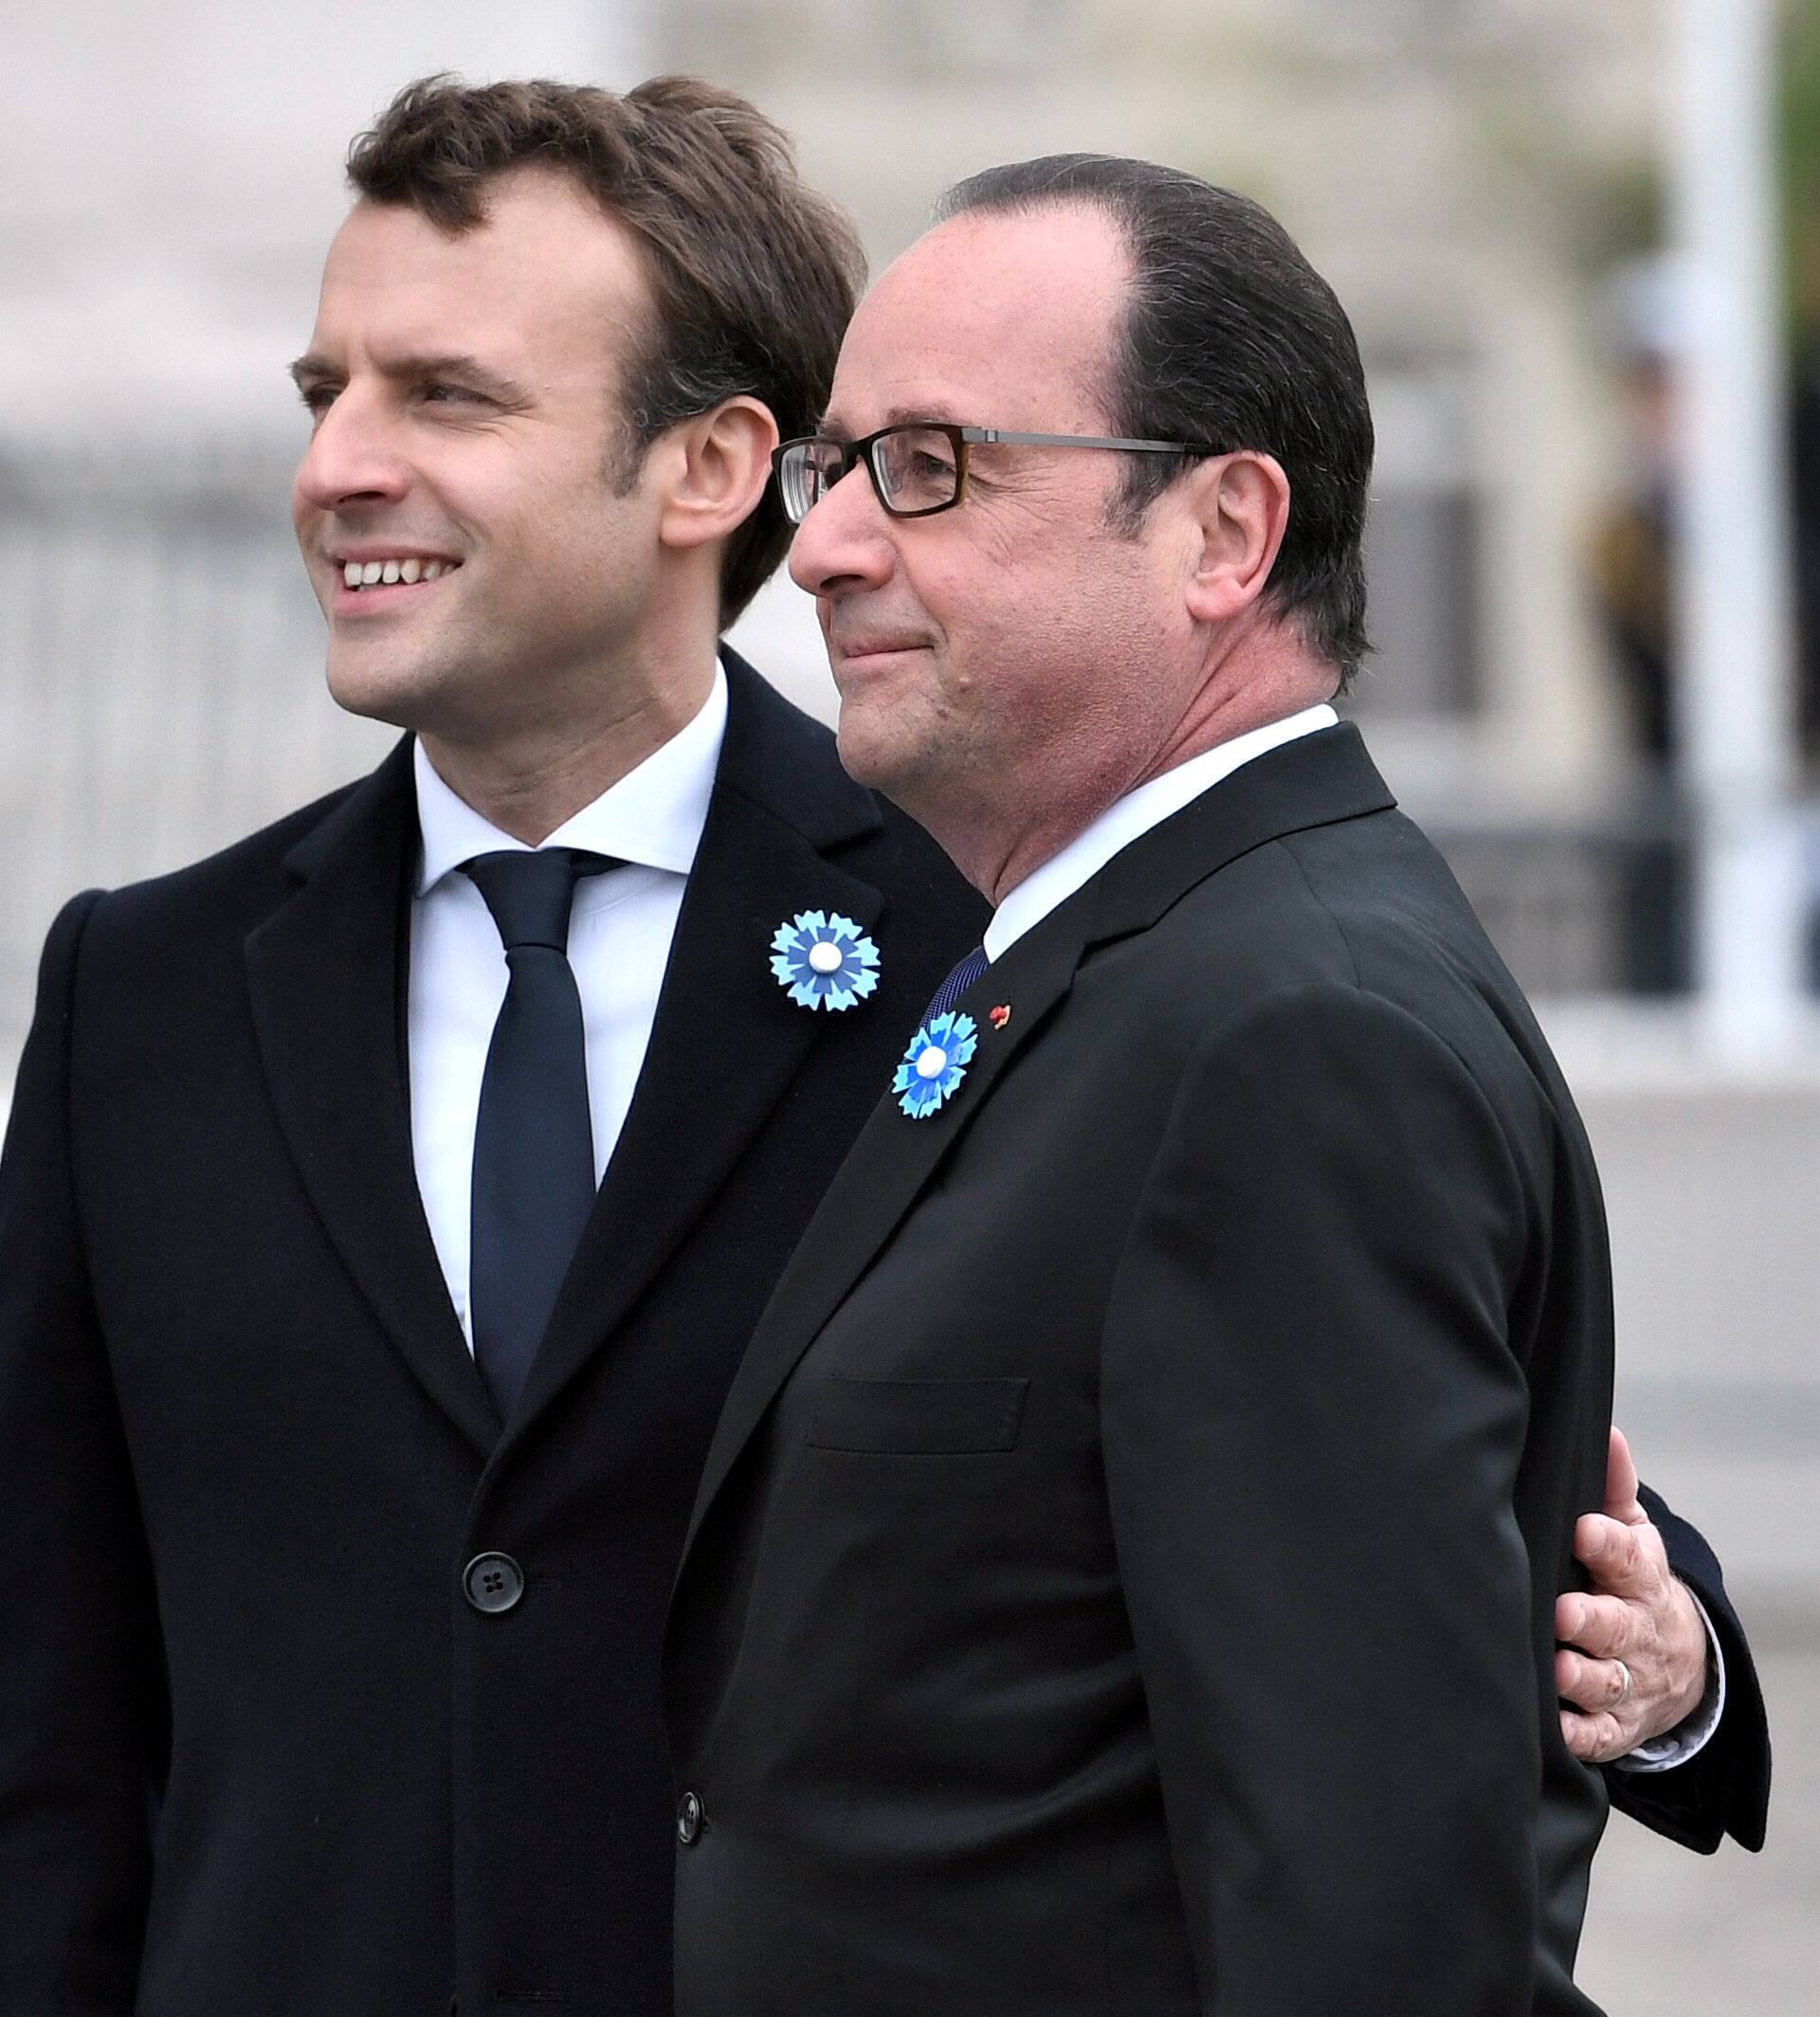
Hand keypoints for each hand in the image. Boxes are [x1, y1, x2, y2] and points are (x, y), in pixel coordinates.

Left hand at [1555, 1427, 1708, 1762]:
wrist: (1676, 1663)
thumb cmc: (1633, 1585)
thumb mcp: (1635, 1535)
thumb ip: (1615, 1489)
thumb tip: (1606, 1430)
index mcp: (1637, 1579)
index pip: (1625, 1557)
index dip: (1606, 1544)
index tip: (1583, 1530)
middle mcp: (1635, 1632)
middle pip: (1617, 1627)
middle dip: (1592, 1621)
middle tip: (1565, 1612)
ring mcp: (1628, 1680)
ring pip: (1607, 1682)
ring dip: (1583, 1678)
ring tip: (1557, 1668)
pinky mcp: (1615, 1725)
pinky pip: (1598, 1734)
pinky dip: (1579, 1734)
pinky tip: (1554, 1726)